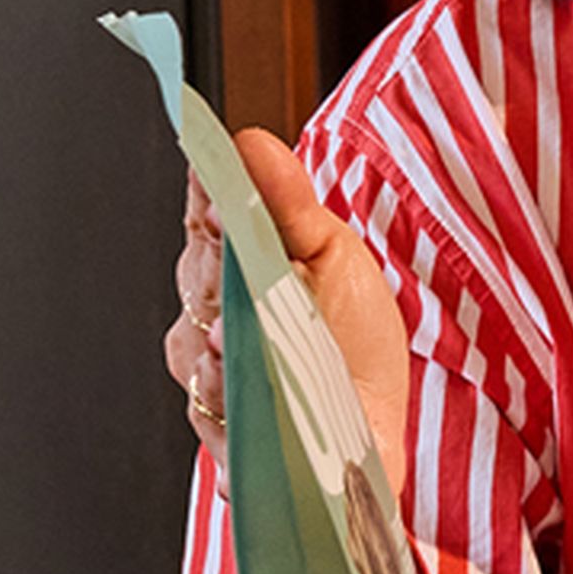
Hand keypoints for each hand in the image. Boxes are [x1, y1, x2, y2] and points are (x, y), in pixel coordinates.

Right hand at [165, 128, 414, 504]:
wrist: (377, 426)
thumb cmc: (352, 341)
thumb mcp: (332, 255)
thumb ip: (290, 202)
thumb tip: (253, 143)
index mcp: (234, 261)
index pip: (205, 217)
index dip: (209, 198)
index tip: (218, 180)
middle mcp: (211, 315)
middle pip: (199, 277)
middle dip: (218, 262)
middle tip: (230, 238)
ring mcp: (210, 373)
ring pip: (195, 346)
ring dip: (218, 334)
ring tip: (233, 328)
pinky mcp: (220, 430)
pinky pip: (212, 407)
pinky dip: (229, 393)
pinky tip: (242, 381)